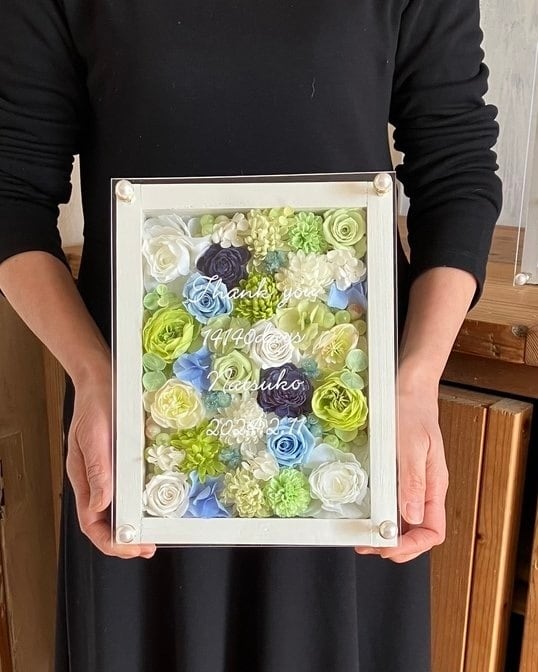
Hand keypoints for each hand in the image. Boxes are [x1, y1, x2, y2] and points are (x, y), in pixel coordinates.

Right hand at [66, 362, 155, 558]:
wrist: (101, 379)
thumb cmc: (94, 405)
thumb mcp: (94, 436)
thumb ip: (97, 471)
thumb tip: (100, 506)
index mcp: (83, 478)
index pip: (92, 522)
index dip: (110, 541)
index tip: (131, 548)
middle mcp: (96, 480)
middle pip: (105, 522)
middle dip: (124, 540)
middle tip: (147, 546)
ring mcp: (109, 472)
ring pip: (117, 509)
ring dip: (132, 525)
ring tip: (150, 534)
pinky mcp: (121, 461)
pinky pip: (128, 489)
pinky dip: (138, 504)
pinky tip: (152, 506)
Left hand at [355, 373, 448, 561]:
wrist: (409, 387)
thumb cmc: (413, 410)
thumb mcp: (411, 444)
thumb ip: (412, 480)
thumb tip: (410, 515)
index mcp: (434, 484)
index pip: (432, 531)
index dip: (412, 546)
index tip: (388, 546)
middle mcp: (425, 488)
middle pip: (418, 532)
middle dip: (396, 546)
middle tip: (370, 546)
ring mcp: (413, 482)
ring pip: (405, 521)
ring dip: (388, 535)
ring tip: (365, 538)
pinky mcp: (401, 474)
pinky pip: (395, 503)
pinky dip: (383, 516)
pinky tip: (369, 516)